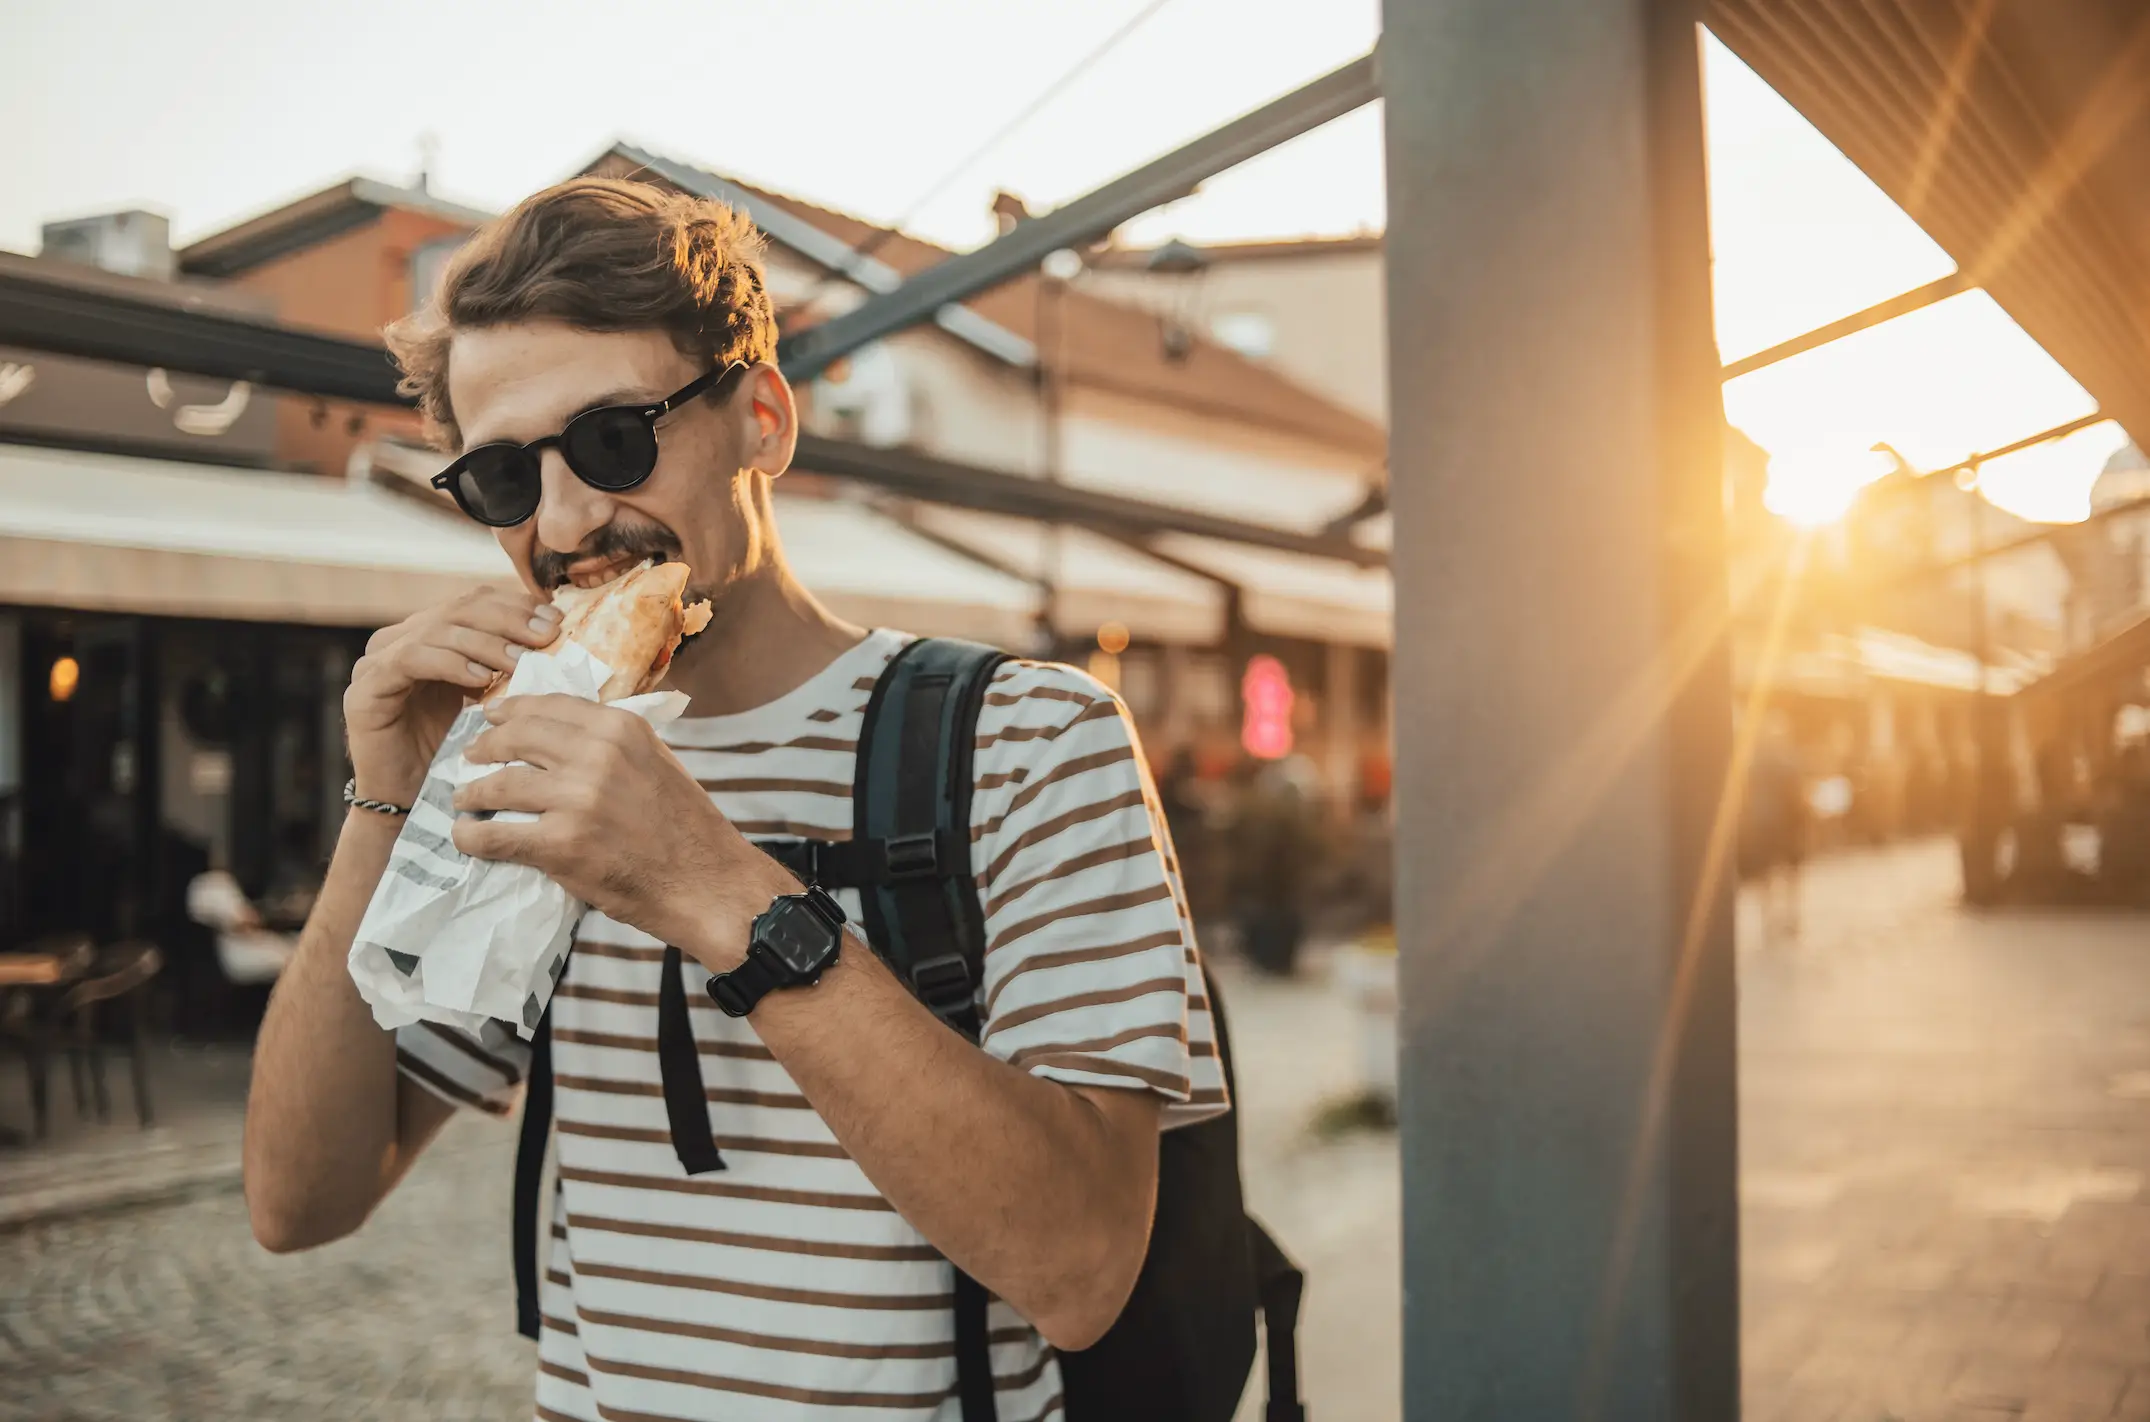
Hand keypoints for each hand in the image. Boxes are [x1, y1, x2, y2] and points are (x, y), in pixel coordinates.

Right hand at [344, 586, 562, 804]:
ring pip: (437, 630)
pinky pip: (410, 660)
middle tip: (545, 637)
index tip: (556, 622)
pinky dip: (450, 664)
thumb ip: (508, 664)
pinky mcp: (365, 689)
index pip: (475, 601)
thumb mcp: (489, 699)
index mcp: (428, 634)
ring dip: (485, 643)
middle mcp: (398, 639)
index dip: (516, 606)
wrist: (410, 800)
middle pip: (458, 609)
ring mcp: (376, 661)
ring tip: (520, 662)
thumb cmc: (455, 751)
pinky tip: (481, 679)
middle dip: (508, 620)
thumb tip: (556, 633)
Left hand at [448, 695, 794, 961]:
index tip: (492, 718)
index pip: (550, 706)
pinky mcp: (562, 844)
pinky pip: (498, 834)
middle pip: (518, 738)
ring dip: (473, 791)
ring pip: (501, 784)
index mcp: (621, 729)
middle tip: (469, 756)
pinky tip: (466, 836)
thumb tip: (567, 736)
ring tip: (463, 798)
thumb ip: (616, 744)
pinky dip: (474, 835)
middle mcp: (597, 755)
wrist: (709, 884)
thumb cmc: (688, 829)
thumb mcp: (658, 763)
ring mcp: (577, 799)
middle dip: (485, 746)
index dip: (512, 711)